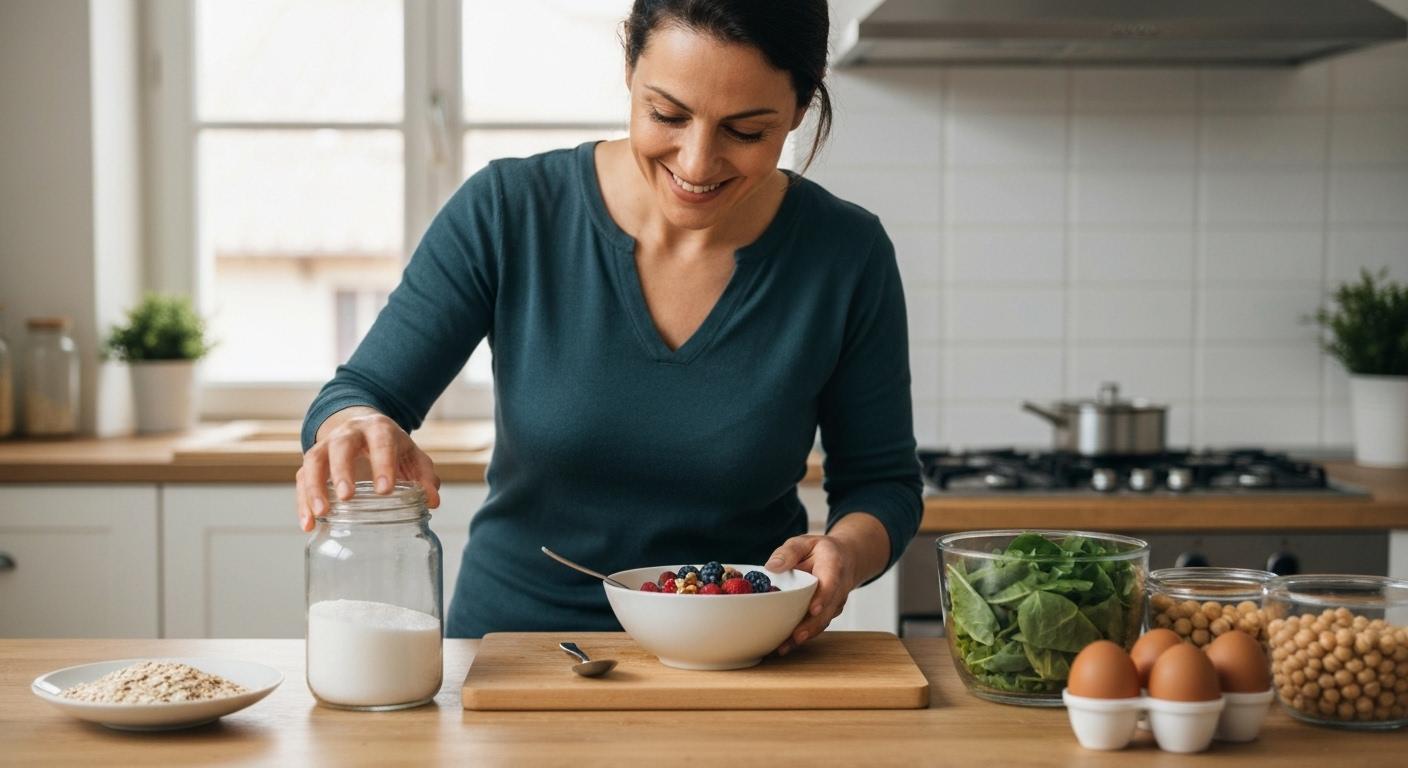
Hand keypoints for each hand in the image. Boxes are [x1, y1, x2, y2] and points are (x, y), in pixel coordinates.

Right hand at [295, 409, 441, 531]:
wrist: (362, 428)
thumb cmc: (391, 447)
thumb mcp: (411, 456)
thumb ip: (423, 476)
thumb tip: (432, 500)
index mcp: (378, 429)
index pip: (381, 442)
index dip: (382, 464)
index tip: (385, 491)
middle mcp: (348, 433)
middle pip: (340, 446)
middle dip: (342, 471)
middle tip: (346, 497)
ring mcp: (326, 446)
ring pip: (314, 461)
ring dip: (315, 488)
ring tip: (322, 514)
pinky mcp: (312, 462)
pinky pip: (301, 479)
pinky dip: (302, 502)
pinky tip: (308, 524)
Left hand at [764, 533, 862, 655]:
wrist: (845, 559)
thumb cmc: (820, 551)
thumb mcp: (804, 543)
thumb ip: (789, 552)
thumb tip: (771, 567)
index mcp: (833, 566)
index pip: (831, 583)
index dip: (823, 597)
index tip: (813, 609)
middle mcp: (839, 588)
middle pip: (828, 610)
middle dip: (812, 625)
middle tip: (795, 637)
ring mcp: (835, 603)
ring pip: (822, 622)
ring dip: (804, 635)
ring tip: (784, 647)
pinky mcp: (827, 614)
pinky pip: (816, 626)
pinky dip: (802, 636)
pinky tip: (784, 645)